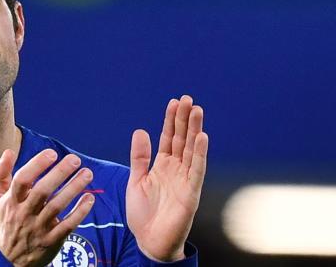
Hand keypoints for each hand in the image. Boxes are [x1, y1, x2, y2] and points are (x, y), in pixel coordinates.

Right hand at [0, 149, 94, 266]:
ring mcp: (38, 228)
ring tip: (87, 173)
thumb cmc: (7, 220)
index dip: (36, 165)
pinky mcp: (52, 240)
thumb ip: (1, 173)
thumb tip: (9, 150)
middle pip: (42, 192)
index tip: (51, 153)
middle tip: (75, 159)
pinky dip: (80, 212)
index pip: (22, 180)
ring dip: (73, 189)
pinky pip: (68, 225)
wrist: (10, 259)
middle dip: (60, 174)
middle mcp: (24, 214)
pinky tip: (89, 198)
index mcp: (11, 201)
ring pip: (57, 206)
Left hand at [126, 95, 208, 260]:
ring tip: (197, 110)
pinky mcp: (191, 192)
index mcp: (162, 166)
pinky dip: (200, 153)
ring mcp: (185, 180)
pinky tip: (202, 137)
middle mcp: (176, 169)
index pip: (168, 138)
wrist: (149, 241)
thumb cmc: (143, 214)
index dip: (171, 120)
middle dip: (184, 119)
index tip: (174, 102)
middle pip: (182, 139)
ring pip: (192, 150)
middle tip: (188, 98)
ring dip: (195, 130)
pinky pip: (197, 170)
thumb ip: (139, 157)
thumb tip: (140, 130)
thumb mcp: (136, 180)